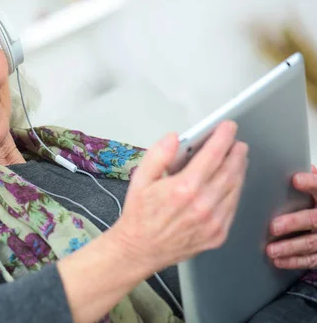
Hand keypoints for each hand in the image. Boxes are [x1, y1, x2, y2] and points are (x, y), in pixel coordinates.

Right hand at [111, 121, 248, 271]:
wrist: (140, 249)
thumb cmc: (139, 215)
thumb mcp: (140, 179)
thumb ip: (158, 155)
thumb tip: (173, 138)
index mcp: (184, 188)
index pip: (213, 155)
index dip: (223, 137)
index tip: (228, 128)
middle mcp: (203, 204)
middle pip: (230, 170)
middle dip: (235, 152)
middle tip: (236, 142)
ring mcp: (213, 221)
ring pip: (235, 188)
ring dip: (238, 170)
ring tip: (236, 160)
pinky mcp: (218, 234)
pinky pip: (233, 207)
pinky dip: (235, 191)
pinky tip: (230, 184)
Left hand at [267, 165, 316, 268]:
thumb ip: (314, 181)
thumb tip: (304, 168)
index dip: (311, 182)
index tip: (295, 179)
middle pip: (314, 219)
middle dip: (294, 223)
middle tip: (274, 226)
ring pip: (312, 243)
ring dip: (290, 247)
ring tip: (271, 249)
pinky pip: (312, 259)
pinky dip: (295, 261)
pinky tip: (279, 260)